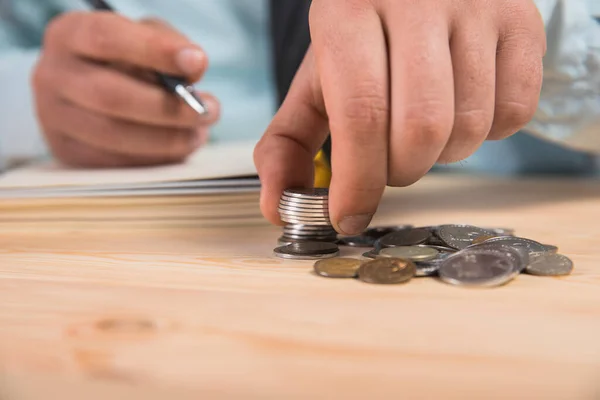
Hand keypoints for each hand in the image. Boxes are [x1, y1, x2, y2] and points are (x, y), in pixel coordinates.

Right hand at [32, 12, 219, 167]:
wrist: (86, 87)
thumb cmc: (122, 58)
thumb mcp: (143, 37)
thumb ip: (168, 44)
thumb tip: (193, 67)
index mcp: (68, 35)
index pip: (107, 39)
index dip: (155, 50)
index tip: (198, 61)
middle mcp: (52, 76)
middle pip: (111, 96)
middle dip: (169, 108)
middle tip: (210, 110)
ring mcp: (54, 118)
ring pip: (114, 135)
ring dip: (167, 139)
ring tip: (198, 133)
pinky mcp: (68, 152)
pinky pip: (115, 162)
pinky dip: (154, 158)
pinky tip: (177, 148)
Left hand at [254, 0, 545, 234]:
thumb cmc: (364, 38)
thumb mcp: (318, 78)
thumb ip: (290, 142)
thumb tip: (279, 207)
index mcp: (349, 11)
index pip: (361, 115)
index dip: (356, 183)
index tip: (348, 218)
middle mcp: (418, 0)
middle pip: (420, 129)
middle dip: (400, 172)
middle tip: (388, 162)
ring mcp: (478, 7)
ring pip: (468, 128)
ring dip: (441, 155)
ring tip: (422, 128)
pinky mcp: (523, 22)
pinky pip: (514, 113)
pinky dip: (485, 134)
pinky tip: (462, 108)